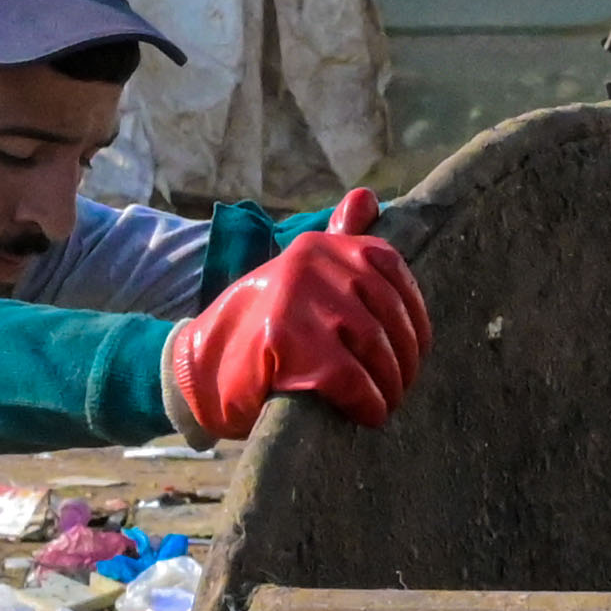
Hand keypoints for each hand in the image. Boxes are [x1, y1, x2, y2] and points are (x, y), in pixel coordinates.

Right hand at [167, 193, 429, 437]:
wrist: (198, 368)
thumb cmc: (260, 325)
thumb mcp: (299, 273)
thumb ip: (338, 238)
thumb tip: (367, 196)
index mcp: (321, 245)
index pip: (393, 271)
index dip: (413, 317)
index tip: (413, 349)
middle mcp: (312, 264)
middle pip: (389, 315)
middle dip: (404, 358)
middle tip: (400, 385)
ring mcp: (300, 301)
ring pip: (377, 349)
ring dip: (389, 385)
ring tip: (386, 401)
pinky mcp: (292, 343)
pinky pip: (353, 379)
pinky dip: (368, 403)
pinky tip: (367, 414)